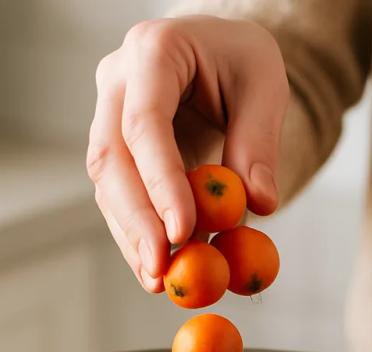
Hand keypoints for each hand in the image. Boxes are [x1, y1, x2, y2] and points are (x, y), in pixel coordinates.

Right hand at [87, 16, 288, 291]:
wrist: (216, 52)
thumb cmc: (241, 61)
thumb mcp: (264, 85)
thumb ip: (258, 142)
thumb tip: (259, 204)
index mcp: (153, 51)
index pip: (145, 124)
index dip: (160, 182)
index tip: (183, 232)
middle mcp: (117, 83)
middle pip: (112, 160)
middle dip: (137, 222)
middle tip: (161, 269)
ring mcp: (107, 117)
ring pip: (107, 185)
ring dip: (132, 238)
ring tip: (160, 280)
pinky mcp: (115, 151)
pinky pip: (118, 198)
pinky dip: (137, 236)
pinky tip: (157, 268)